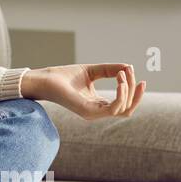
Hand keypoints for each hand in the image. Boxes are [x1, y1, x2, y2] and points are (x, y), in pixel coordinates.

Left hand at [21, 64, 144, 119]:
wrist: (45, 79)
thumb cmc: (64, 76)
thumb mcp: (93, 70)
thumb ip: (110, 70)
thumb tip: (129, 67)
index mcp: (99, 104)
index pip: (124, 104)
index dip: (134, 91)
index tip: (133, 72)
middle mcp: (97, 112)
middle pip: (128, 108)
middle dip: (135, 92)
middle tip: (132, 74)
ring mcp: (93, 114)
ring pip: (124, 109)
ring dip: (128, 91)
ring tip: (123, 74)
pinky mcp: (88, 112)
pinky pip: (114, 108)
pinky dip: (121, 95)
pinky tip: (119, 80)